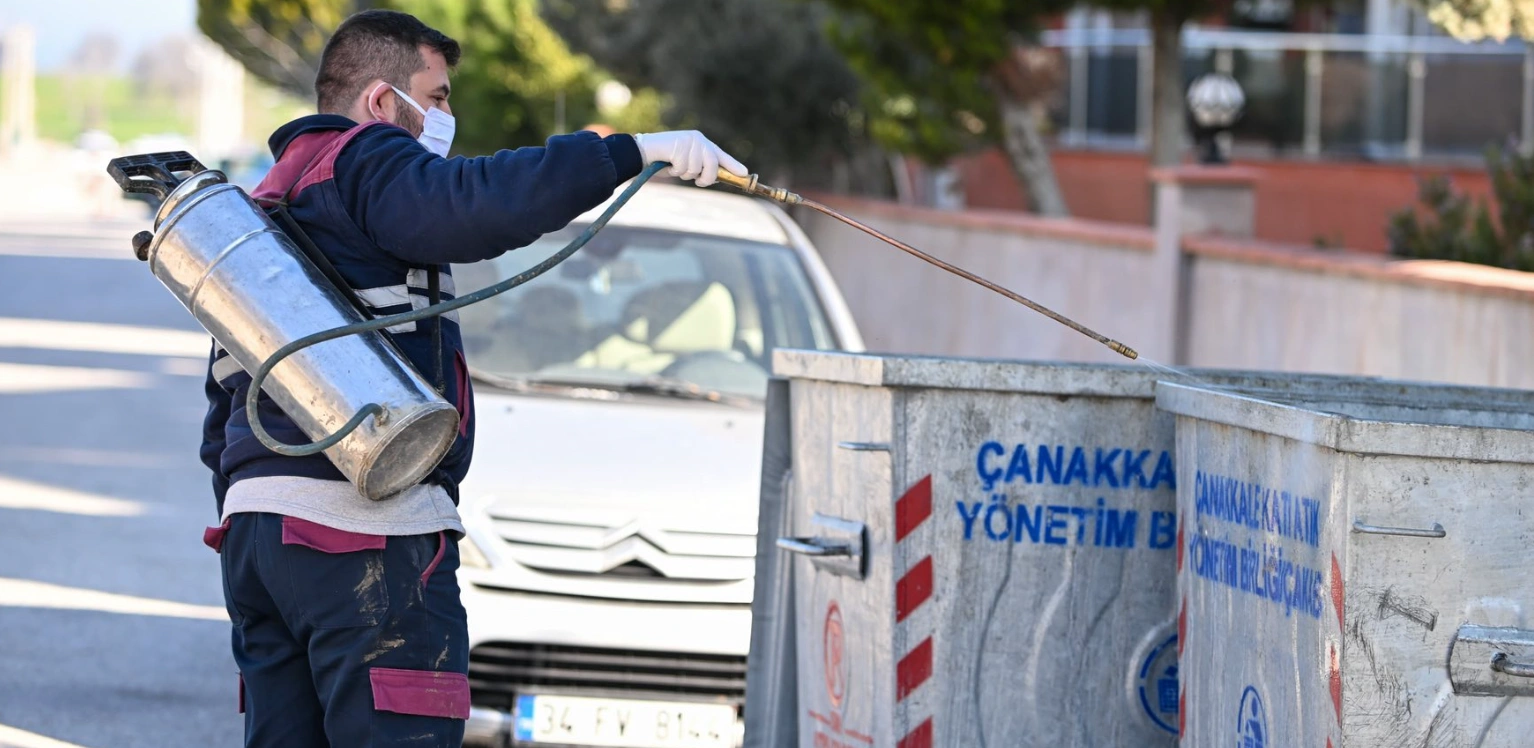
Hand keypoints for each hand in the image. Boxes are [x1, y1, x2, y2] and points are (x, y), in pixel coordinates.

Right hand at [632, 130, 746, 186]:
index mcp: (701, 142)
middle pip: (712, 164)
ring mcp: (688, 142)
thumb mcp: (687, 164)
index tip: (745, 173)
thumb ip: (702, 168)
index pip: (720, 155)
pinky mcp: (678, 146)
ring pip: (697, 169)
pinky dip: (675, 171)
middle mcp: (697, 139)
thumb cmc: (665, 160)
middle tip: (697, 180)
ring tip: (676, 167)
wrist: (643, 151)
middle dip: (706, 177)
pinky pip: (684, 168)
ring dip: (685, 174)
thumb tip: (716, 178)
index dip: (733, 165)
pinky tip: (669, 164)